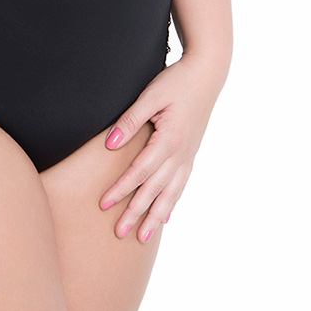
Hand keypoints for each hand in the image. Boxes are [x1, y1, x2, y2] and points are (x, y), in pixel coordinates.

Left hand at [99, 54, 226, 242]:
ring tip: (142, 236)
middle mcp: (181, 154)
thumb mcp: (150, 96)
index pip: (139, 171)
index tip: (104, 204)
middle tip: (119, 233)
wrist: (207, 74)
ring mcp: (189, 156)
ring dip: (155, 216)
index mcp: (169, 140)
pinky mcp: (192, 153)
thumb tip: (110, 145)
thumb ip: (130, 121)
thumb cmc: (176, 81)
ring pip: (170, 194)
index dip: (121, 188)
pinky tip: (166, 217)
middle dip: (136, 212)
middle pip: (154, 190)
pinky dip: (172, 203)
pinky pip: (181, 185)